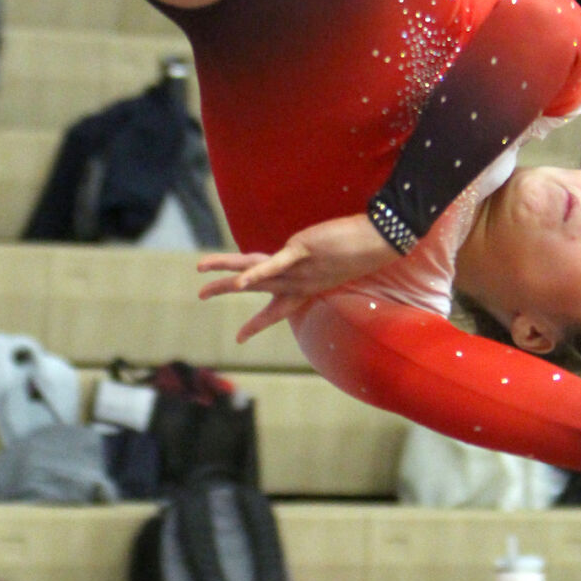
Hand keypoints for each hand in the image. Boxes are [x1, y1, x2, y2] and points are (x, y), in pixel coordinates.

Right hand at [197, 214, 394, 341]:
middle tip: (199, 296)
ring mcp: (299, 267)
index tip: (239, 339)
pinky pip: (274, 263)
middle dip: (225, 291)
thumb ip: (320, 261)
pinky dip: (256, 272)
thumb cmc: (364, 248)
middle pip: (256, 288)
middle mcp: (299, 281)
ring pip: (255, 273)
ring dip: (226, 278)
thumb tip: (314, 256)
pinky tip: (239, 281)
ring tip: (203, 284)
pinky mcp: (302, 249)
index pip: (277, 310)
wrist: (381, 241)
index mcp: (306, 286)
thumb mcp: (338, 259)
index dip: (257, 324)